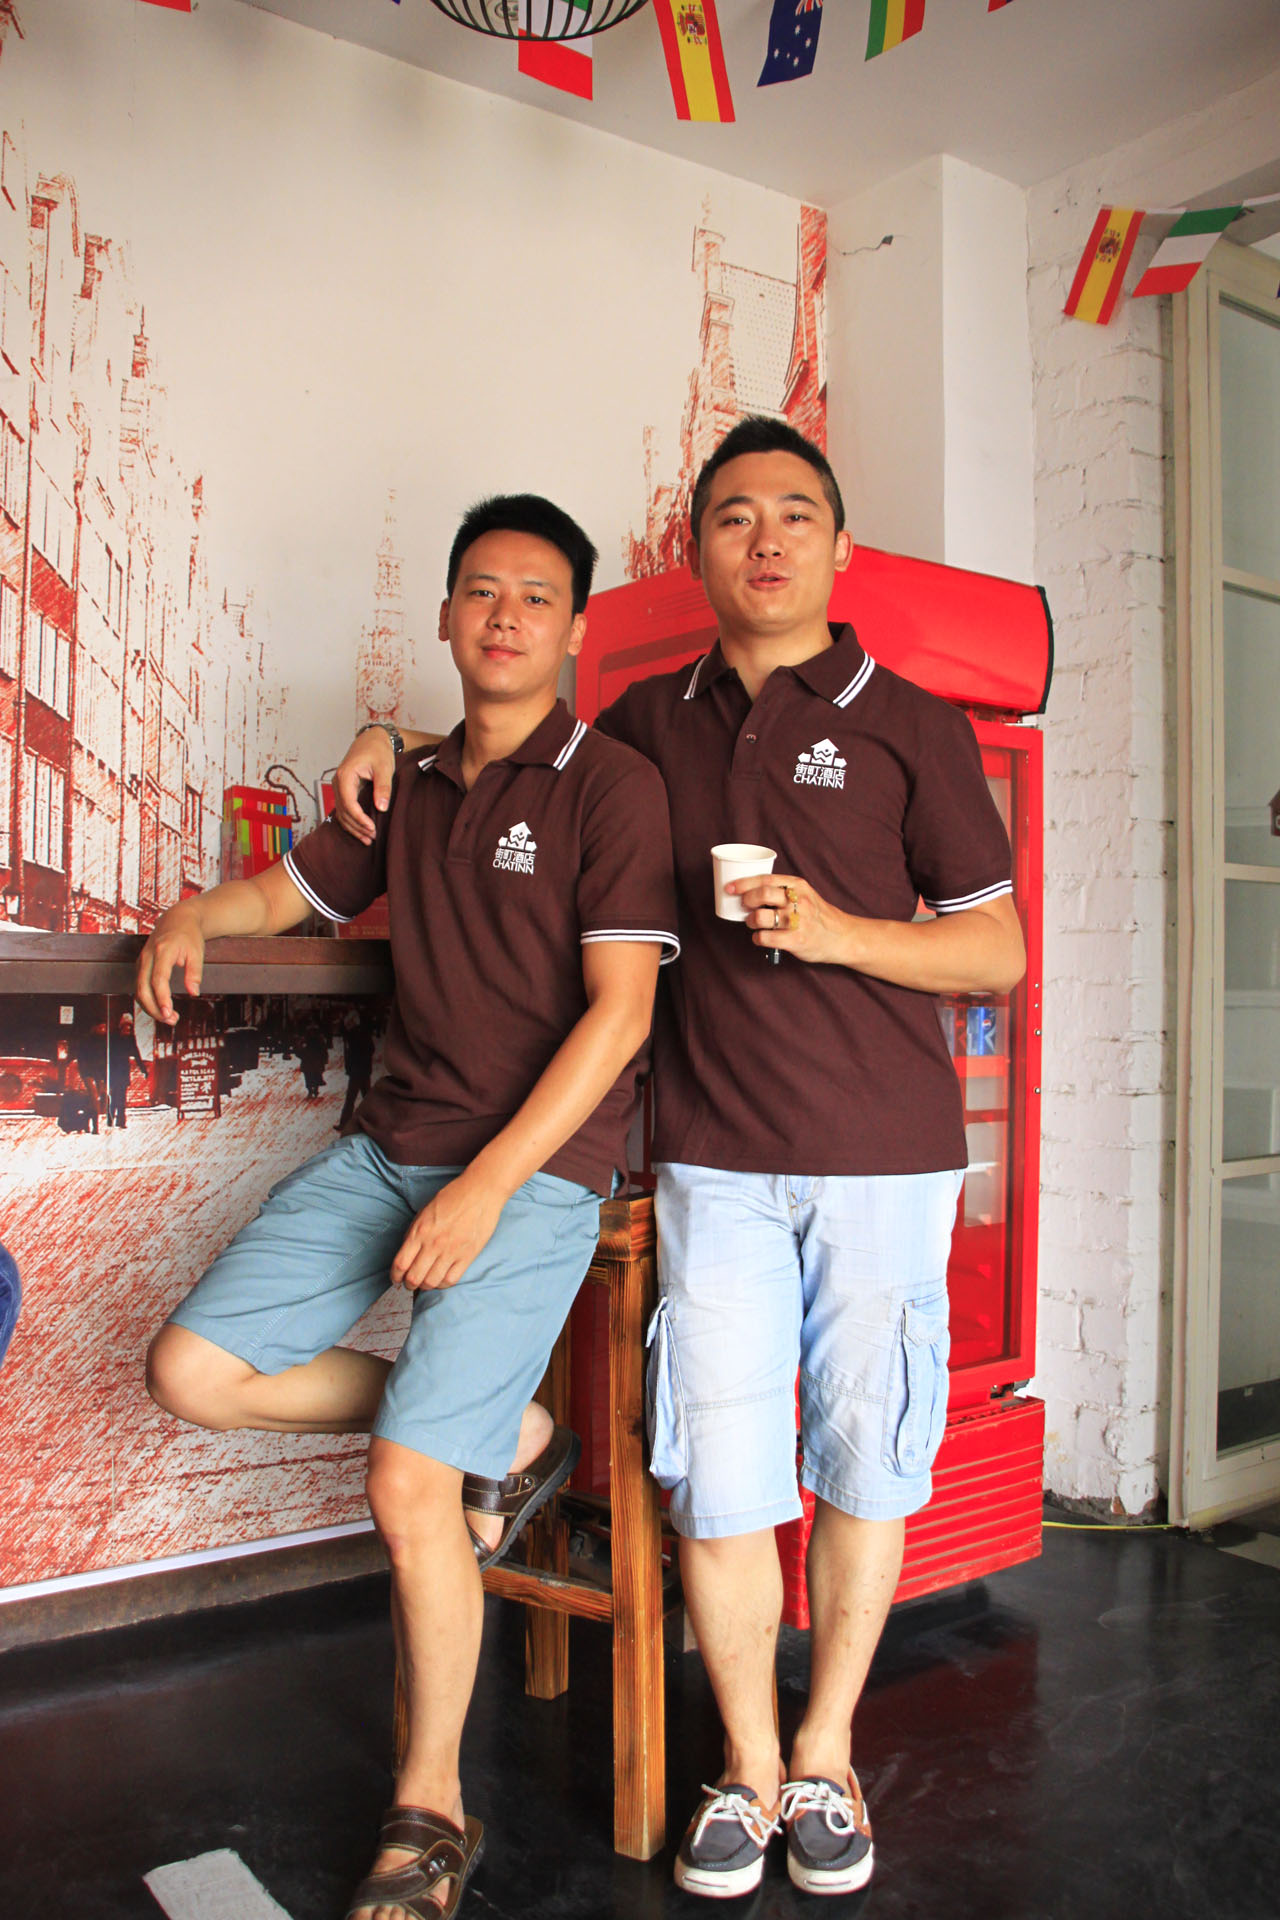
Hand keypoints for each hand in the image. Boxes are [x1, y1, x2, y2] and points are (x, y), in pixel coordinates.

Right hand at [135, 908, 205, 1024]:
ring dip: (151, 1007)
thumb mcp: (197, 952)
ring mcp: (141, 961)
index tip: (169, 1013)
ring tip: (170, 1018)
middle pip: (143, 988)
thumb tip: (193, 993)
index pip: (158, 979)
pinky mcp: (140, 966)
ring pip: (139, 990)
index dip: (162, 997)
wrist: (177, 919)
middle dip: (155, 1008)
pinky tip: (162, 1008)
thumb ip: (195, 973)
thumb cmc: (189, 935)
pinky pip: (140, 987)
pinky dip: (148, 1000)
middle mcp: (147, 956)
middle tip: (172, 1020)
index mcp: (162, 951)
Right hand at [333, 728, 396, 845]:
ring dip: (353, 827)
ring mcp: (339, 787)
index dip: (359, 819)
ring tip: (368, 838)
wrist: (372, 740)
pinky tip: (361, 830)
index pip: (348, 803)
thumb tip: (381, 808)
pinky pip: (344, 809)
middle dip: (357, 826)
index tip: (372, 828)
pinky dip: (351, 821)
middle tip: (372, 837)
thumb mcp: (384, 768)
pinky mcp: (344, 790)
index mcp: (345, 776)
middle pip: (343, 811)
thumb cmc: (378, 751)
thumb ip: (382, 787)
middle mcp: (338, 782)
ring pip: (341, 813)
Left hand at [390, 1170, 507, 1291]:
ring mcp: (451, 1251)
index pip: (400, 1264)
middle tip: (410, 1283)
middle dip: (409, 1284)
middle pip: (414, 1277)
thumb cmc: (453, 1197)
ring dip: (425, 1286)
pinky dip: (443, 1284)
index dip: (395, 1276)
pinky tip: (441, 1278)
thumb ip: (414, 1232)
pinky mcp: (468, 1255)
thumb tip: (406, 1253)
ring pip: (432, 1282)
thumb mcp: (424, 1211)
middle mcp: (433, 1244)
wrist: (480, 1192)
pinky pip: (451, 1280)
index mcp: (420, 1231)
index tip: (396, 1278)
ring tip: (426, 1282)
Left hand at [729, 872, 853, 967]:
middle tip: (744, 906)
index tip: (730, 887)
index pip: (766, 879)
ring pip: (761, 917)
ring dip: (750, 921)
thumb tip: (750, 891)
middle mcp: (799, 901)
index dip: (744, 883)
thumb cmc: (818, 915)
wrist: (841, 936)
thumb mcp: (805, 894)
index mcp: (798, 886)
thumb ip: (783, 891)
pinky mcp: (796, 940)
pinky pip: (766, 938)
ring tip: (752, 923)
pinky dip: (757, 938)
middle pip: (762, 895)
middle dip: (746, 900)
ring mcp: (798, 921)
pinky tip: (760, 938)